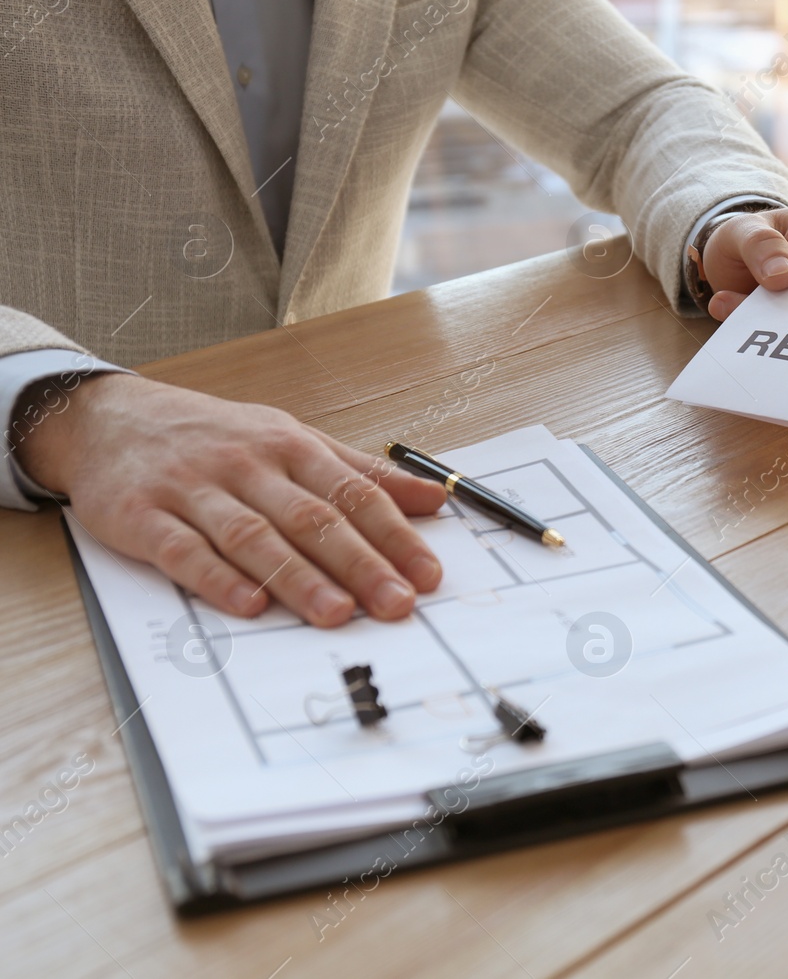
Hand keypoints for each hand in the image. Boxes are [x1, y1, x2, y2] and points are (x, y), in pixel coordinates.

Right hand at [17, 375, 447, 626]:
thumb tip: (436, 497)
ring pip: (253, 536)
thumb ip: (362, 474)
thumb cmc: (216, 437)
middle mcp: (247, 465)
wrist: (108, 417)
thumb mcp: (293, 440)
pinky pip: (183, 549)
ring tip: (336, 613)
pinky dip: (217, 578)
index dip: (395, 536)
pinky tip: (249, 604)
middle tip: (396, 603)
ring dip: (298, 577)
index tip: (428, 574)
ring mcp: (193, 489)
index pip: (354, 493)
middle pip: (312, 518)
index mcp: (291, 447)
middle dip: (359, 564)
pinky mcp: (141, 516)